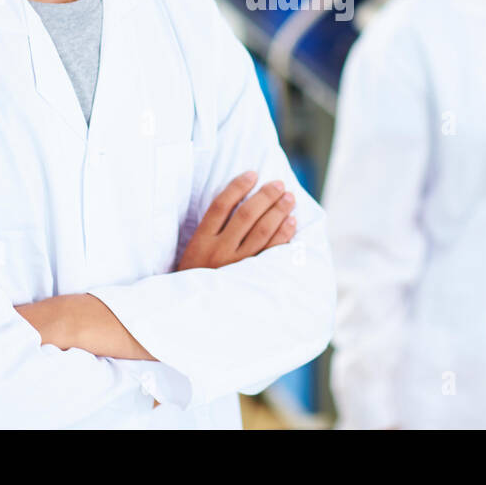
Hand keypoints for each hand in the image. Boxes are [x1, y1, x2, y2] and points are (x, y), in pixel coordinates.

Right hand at [177, 171, 296, 270]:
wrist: (195, 311)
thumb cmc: (198, 274)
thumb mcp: (194, 250)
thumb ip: (211, 229)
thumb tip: (239, 199)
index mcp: (201, 241)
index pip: (221, 206)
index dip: (237, 186)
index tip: (252, 174)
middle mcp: (218, 251)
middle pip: (246, 215)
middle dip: (265, 196)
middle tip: (279, 184)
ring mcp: (236, 265)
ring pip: (262, 231)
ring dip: (279, 211)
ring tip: (289, 198)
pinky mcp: (251, 277)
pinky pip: (272, 251)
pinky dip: (283, 234)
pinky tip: (291, 221)